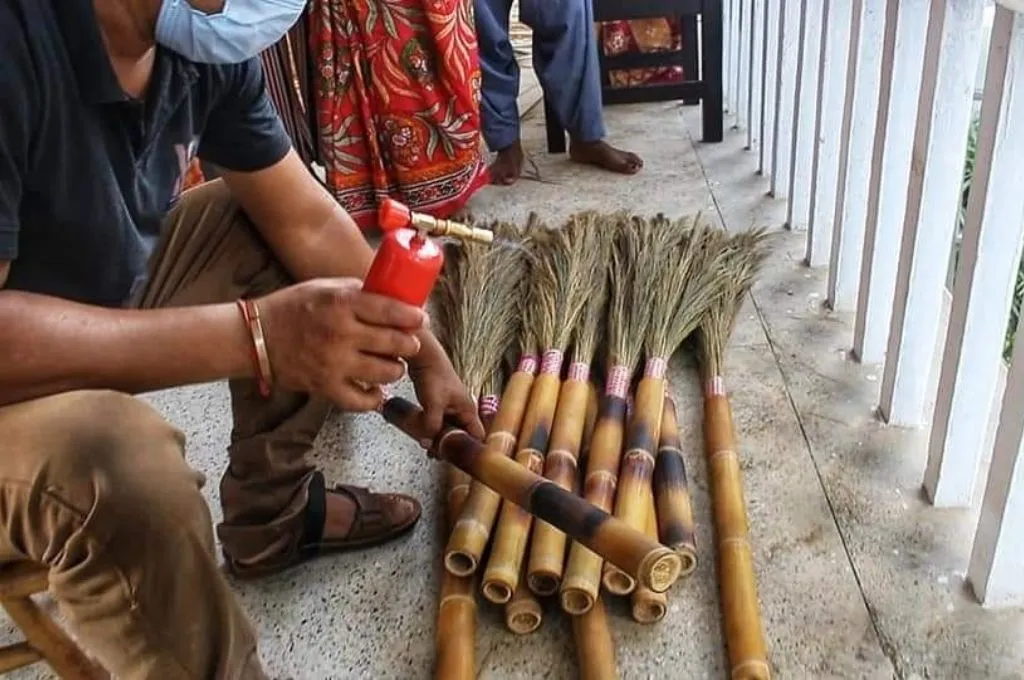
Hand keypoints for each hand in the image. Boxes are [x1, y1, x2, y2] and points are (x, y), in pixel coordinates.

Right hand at [256, 278, 424, 410]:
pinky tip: (376, 390)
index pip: (390, 309)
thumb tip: (392, 297)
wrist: (255, 337)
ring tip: (392, 364)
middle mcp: (341, 333)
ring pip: (386, 372)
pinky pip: (362, 400)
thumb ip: (357, 292)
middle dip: (409, 344)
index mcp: (342, 303)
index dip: (412, 316)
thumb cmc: (292, 308)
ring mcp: (334, 363)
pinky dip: (374, 398)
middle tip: (410, 344)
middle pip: (394, 342)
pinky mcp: (325, 387)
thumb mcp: (324, 287)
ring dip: (395, 369)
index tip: (421, 319)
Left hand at [409, 332, 484, 443]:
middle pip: (461, 436)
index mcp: (468, 410)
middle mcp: (462, 411)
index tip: (457, 458)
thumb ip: (431, 426)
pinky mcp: (439, 405)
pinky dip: (432, 431)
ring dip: (438, 440)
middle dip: (449, 446)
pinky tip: (422, 435)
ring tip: (427, 448)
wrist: (423, 357)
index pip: (477, 436)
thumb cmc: (433, 376)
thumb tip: (428, 443)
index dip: (469, 449)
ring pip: (448, 431)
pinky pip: (439, 424)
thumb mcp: (433, 404)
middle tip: (436, 454)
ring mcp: (451, 408)